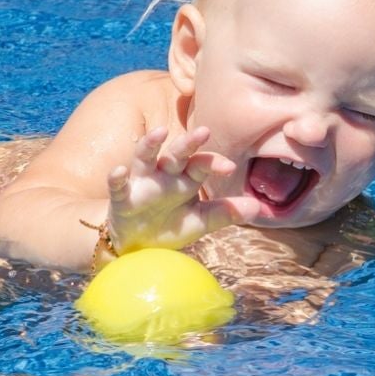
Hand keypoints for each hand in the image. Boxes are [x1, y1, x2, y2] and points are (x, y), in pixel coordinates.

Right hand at [106, 126, 261, 252]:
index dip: (213, 163)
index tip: (229, 166)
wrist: (137, 243)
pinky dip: (116, 177)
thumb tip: (258, 208)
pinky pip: (117, 185)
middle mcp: (164, 175)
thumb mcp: (200, 221)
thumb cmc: (170, 225)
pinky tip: (118, 170)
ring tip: (159, 132)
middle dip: (188, 143)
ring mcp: (142, 183)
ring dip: (150, 144)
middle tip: (203, 131)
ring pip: (145, 158)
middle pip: (177, 154)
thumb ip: (225, 212)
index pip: (201, 164)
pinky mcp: (121, 197)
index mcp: (185, 178)